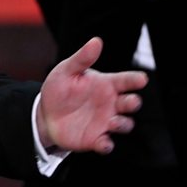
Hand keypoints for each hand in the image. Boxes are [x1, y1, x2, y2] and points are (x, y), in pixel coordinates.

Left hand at [37, 37, 148, 153]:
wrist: (45, 114)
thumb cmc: (59, 89)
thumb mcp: (66, 71)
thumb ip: (82, 58)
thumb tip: (96, 41)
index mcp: (106, 84)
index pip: (125, 80)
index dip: (135, 79)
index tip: (141, 79)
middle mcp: (110, 103)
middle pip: (130, 103)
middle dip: (133, 103)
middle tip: (129, 101)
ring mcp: (105, 121)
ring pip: (124, 124)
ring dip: (123, 124)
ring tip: (113, 121)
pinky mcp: (96, 138)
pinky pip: (107, 144)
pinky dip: (107, 145)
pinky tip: (102, 142)